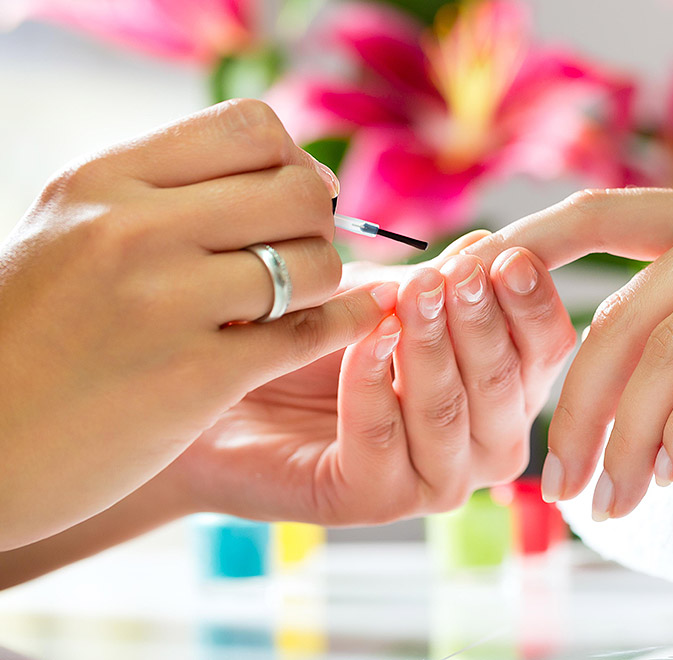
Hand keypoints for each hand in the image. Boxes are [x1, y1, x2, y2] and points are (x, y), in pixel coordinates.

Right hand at [0, 100, 389, 547]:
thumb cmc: (35, 334)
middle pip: (297, 192)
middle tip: (299, 256)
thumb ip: (169, 194)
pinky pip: (310, 332)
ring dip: (322, 285)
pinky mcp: (196, 376)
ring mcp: (165, 303)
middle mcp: (134, 230)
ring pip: (314, 263)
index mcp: (105, 180)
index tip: (291, 199)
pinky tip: (342, 326)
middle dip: (317, 225)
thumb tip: (301, 174)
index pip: (252, 127)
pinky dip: (341, 327)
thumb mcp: (74, 229)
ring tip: (290, 304)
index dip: (291, 162)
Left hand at [162, 235, 575, 524]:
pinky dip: (373, 384)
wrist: (218, 385)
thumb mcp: (382, 295)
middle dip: (481, 321)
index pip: (546, 346)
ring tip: (411, 298)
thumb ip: (438, 283)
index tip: (507, 257)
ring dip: (430, 350)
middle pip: (506, 382)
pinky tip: (362, 341)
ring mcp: (435, 478)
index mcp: (506, 387)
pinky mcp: (375, 501)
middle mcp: (485, 440)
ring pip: (450, 413)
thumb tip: (492, 246)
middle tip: (457, 275)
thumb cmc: (311, 337)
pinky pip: (384, 439)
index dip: (532, 301)